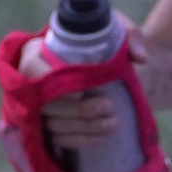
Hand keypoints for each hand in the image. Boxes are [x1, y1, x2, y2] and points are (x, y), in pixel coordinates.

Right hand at [20, 29, 119, 157]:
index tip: (80, 91)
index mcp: (42, 49)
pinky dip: (82, 139)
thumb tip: (140, 58)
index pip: (31, 65)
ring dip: (84, 126)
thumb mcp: (121, 31)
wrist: (122, 70)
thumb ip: (131, 36)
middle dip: (78, 109)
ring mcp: (41, 105)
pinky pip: (60, 139)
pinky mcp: (52, 125)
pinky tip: (104, 136)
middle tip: (108, 106)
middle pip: (45, 101)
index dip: (50, 80)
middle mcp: (35, 79)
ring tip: (114, 122)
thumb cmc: (112, 45)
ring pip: (53, 123)